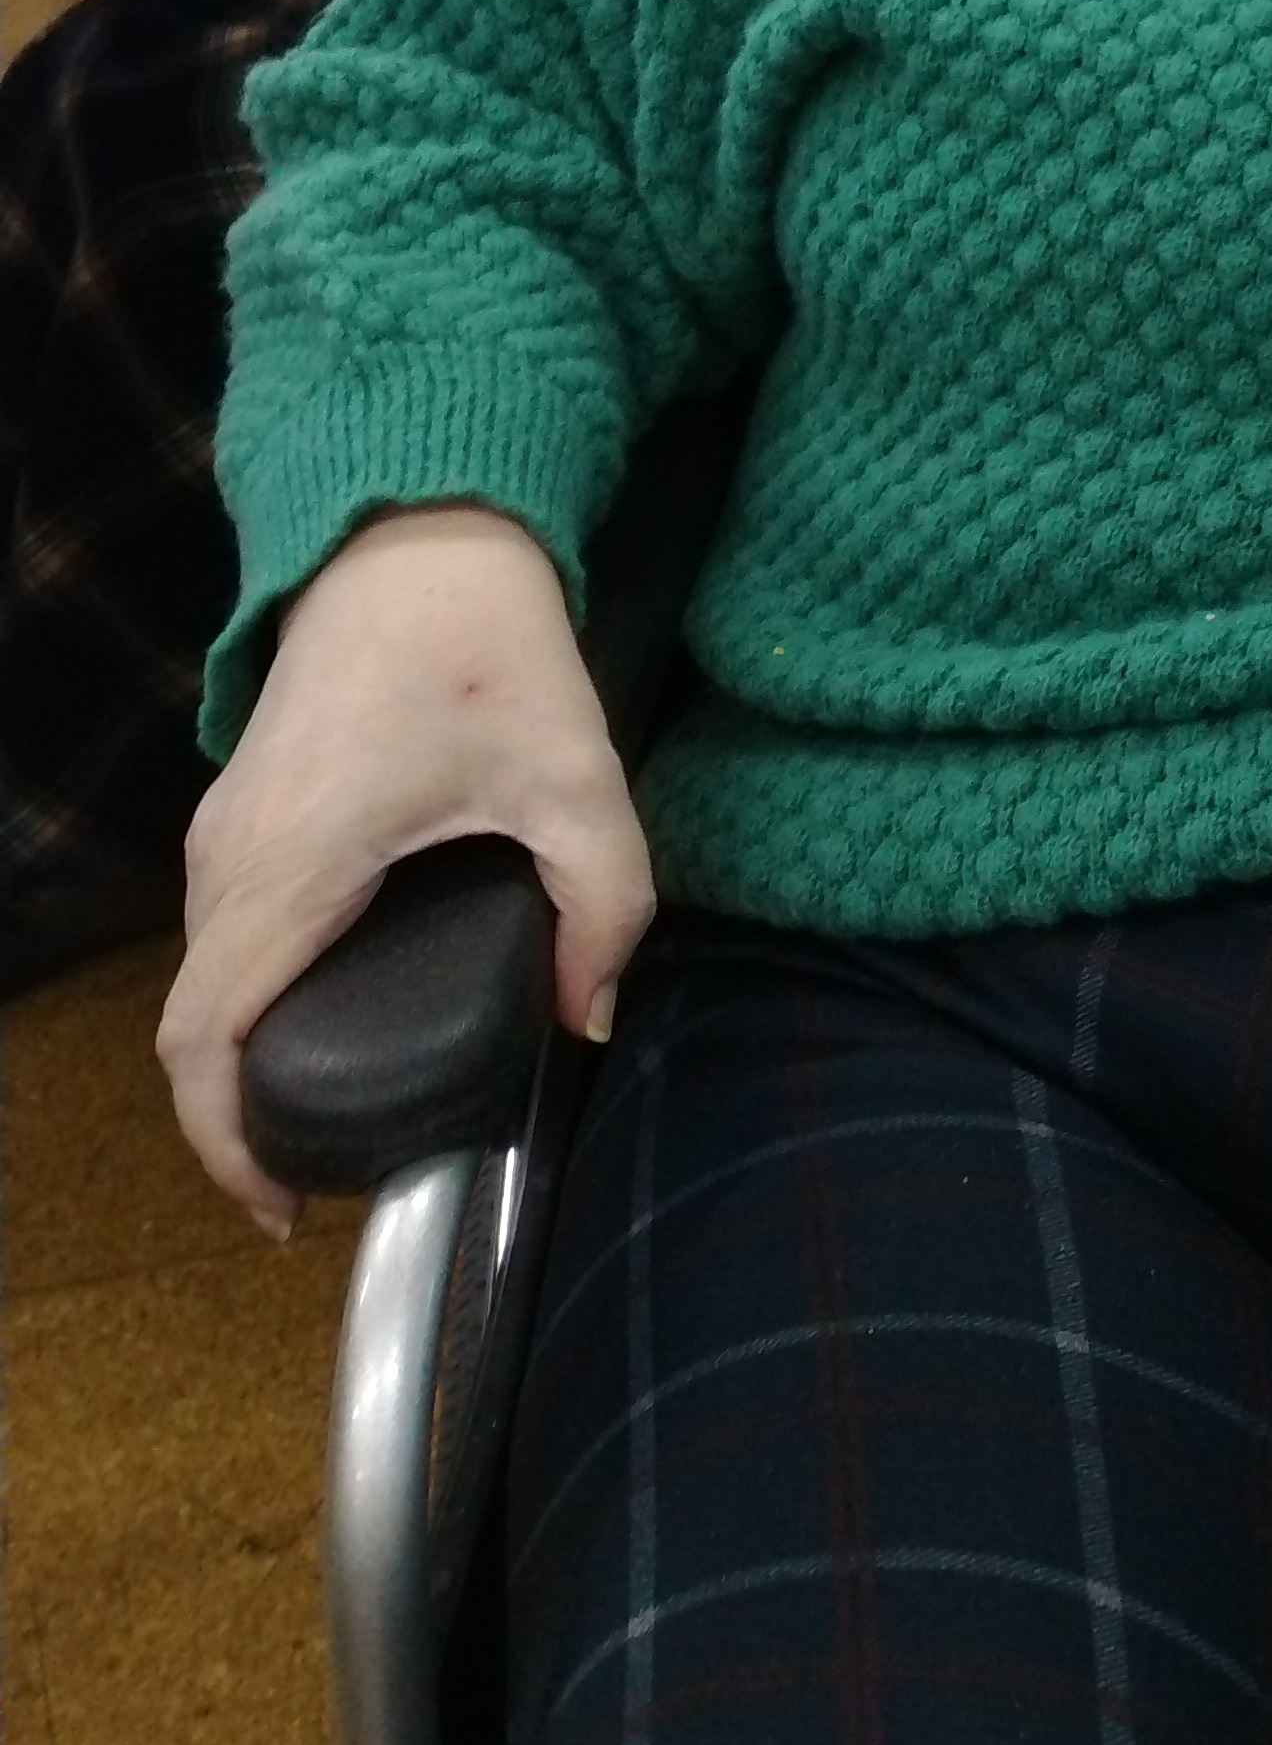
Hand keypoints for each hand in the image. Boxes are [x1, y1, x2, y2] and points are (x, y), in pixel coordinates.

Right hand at [158, 505, 652, 1231]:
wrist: (420, 536)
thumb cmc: (489, 650)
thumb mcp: (575, 777)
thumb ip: (603, 905)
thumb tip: (589, 1020)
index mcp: (291, 863)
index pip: (204, 1041)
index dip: (226, 1145)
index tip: (285, 1208)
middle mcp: (230, 857)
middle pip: (194, 1027)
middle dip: (242, 1118)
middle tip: (330, 1169)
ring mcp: (223, 829)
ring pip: (200, 980)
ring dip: (244, 1057)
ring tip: (329, 1110)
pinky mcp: (240, 810)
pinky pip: (218, 934)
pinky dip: (248, 997)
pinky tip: (322, 1019)